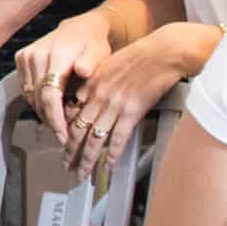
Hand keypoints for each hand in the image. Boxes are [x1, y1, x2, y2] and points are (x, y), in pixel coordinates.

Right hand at [9, 10, 115, 127]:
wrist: (80, 27)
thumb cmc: (93, 44)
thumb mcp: (99, 52)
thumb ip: (90, 63)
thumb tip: (82, 71)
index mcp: (56, 55)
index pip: (49, 94)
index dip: (55, 118)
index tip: (63, 136)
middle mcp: (36, 55)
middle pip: (38, 98)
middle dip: (50, 120)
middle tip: (63, 136)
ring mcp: (26, 56)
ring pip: (30, 95)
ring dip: (43, 112)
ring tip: (58, 123)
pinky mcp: (21, 58)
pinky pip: (25, 88)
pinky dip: (36, 101)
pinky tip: (50, 108)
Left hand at [57, 23, 206, 181]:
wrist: (163, 52)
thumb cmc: (142, 55)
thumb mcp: (109, 64)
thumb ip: (97, 82)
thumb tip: (88, 96)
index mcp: (91, 84)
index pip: (71, 114)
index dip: (65, 132)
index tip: (63, 143)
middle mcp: (99, 96)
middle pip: (78, 130)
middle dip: (70, 152)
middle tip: (66, 165)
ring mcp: (114, 106)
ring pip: (94, 139)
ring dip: (86, 160)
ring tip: (82, 173)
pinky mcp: (132, 112)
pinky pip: (118, 139)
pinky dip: (111, 156)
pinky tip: (106, 167)